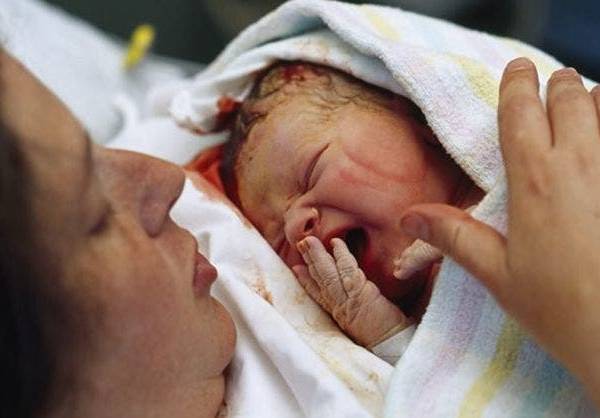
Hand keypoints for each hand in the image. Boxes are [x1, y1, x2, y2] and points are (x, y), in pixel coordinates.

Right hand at [293, 236, 410, 347]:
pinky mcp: (359, 293)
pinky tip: (336, 243)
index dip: (305, 280)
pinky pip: (347, 269)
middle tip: (301, 243)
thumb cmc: (381, 336)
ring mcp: (347, 299)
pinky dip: (340, 255)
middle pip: (319, 279)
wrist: (392, 345)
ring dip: (318, 255)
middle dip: (309, 260)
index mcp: (336, 313)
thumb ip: (348, 310)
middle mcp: (337, 305)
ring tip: (309, 241)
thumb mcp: (357, 326)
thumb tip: (349, 296)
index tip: (295, 268)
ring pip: (327, 273)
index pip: (316, 293)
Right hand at [398, 58, 599, 404]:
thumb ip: (455, 237)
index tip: (517, 69)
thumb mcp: (498, 275)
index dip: (517, 86)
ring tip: (586, 104)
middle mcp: (582, 164)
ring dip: (593, 100)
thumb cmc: (562, 310)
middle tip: (553, 83)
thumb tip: (410, 217)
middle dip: (560, 85)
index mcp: (536, 182)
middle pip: (571, 99)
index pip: (522, 114)